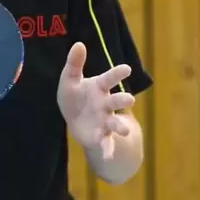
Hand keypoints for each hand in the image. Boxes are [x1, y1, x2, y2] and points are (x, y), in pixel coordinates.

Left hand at [57, 42, 134, 159]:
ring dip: (121, 127)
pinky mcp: (100, 137)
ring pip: (115, 124)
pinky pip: (105, 144)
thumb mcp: (70, 78)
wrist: (76, 120)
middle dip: (123, 100)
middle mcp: (106, 104)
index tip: (127, 69)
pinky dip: (107, 150)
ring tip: (124, 130)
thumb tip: (78, 44)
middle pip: (117, 101)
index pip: (109, 78)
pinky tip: (106, 155)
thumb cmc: (76, 96)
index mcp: (99, 87)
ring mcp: (105, 121)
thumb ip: (74, 63)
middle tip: (128, 99)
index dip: (117, 73)